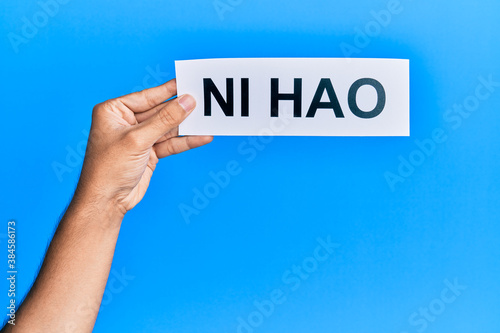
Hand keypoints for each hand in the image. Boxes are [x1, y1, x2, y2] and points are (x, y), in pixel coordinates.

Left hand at [76, 79, 212, 216]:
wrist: (106, 201)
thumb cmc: (108, 168)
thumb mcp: (138, 139)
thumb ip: (165, 120)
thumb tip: (186, 102)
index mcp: (114, 111)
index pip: (146, 97)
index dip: (168, 91)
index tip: (186, 82)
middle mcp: (126, 122)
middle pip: (159, 112)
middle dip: (180, 109)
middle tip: (202, 100)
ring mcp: (139, 138)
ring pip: (167, 128)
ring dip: (186, 126)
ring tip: (207, 119)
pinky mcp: (149, 153)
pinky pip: (170, 143)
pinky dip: (185, 141)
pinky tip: (201, 137)